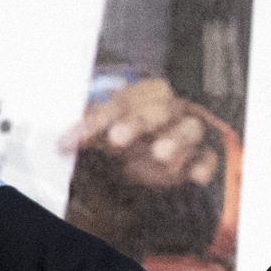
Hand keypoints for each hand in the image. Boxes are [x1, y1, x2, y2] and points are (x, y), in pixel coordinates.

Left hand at [65, 78, 218, 187]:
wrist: (139, 156)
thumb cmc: (123, 134)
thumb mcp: (100, 131)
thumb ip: (86, 132)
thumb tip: (63, 142)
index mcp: (142, 96)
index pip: (121, 101)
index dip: (97, 120)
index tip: (75, 139)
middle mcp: (167, 109)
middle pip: (158, 110)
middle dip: (138, 123)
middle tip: (117, 138)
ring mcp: (184, 132)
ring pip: (189, 129)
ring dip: (176, 140)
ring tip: (160, 153)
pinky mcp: (197, 156)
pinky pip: (207, 157)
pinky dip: (204, 165)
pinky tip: (196, 174)